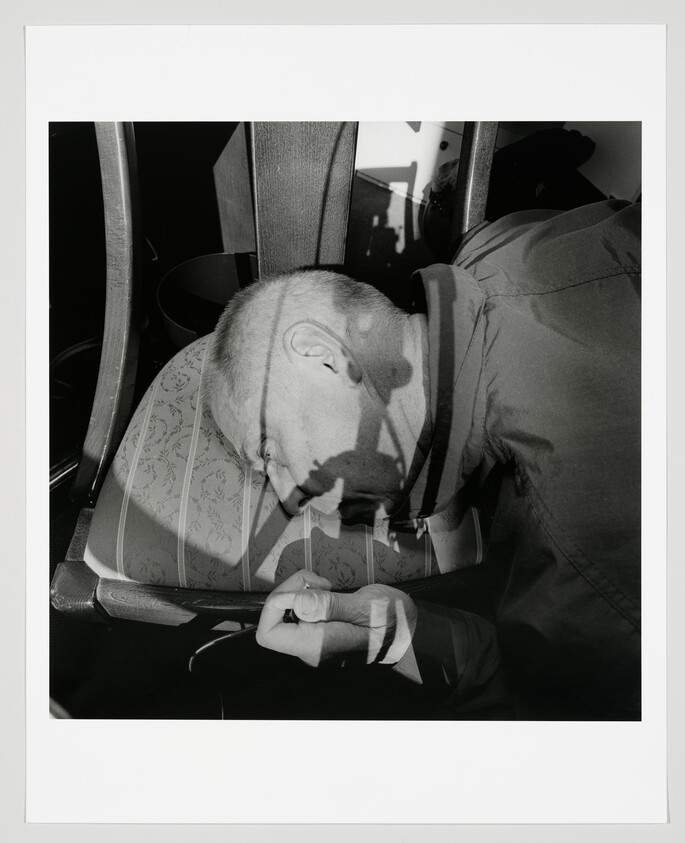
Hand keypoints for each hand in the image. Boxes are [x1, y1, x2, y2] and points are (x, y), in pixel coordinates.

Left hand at [255, 569, 416, 667]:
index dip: (273, 606)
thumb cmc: (393, 620)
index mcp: (317, 646)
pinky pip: (299, 613)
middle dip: (291, 591)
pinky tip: (329, 593)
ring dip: (301, 591)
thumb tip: (296, 603)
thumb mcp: (365, 606)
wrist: (411, 632)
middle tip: (320, 582)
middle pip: (274, 619)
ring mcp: (313, 643)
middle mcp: (309, 649)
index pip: (268, 634)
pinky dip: (308, 596)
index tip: (301, 589)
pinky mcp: (319, 634)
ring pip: (287, 613)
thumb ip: (328, 605)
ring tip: (328, 587)